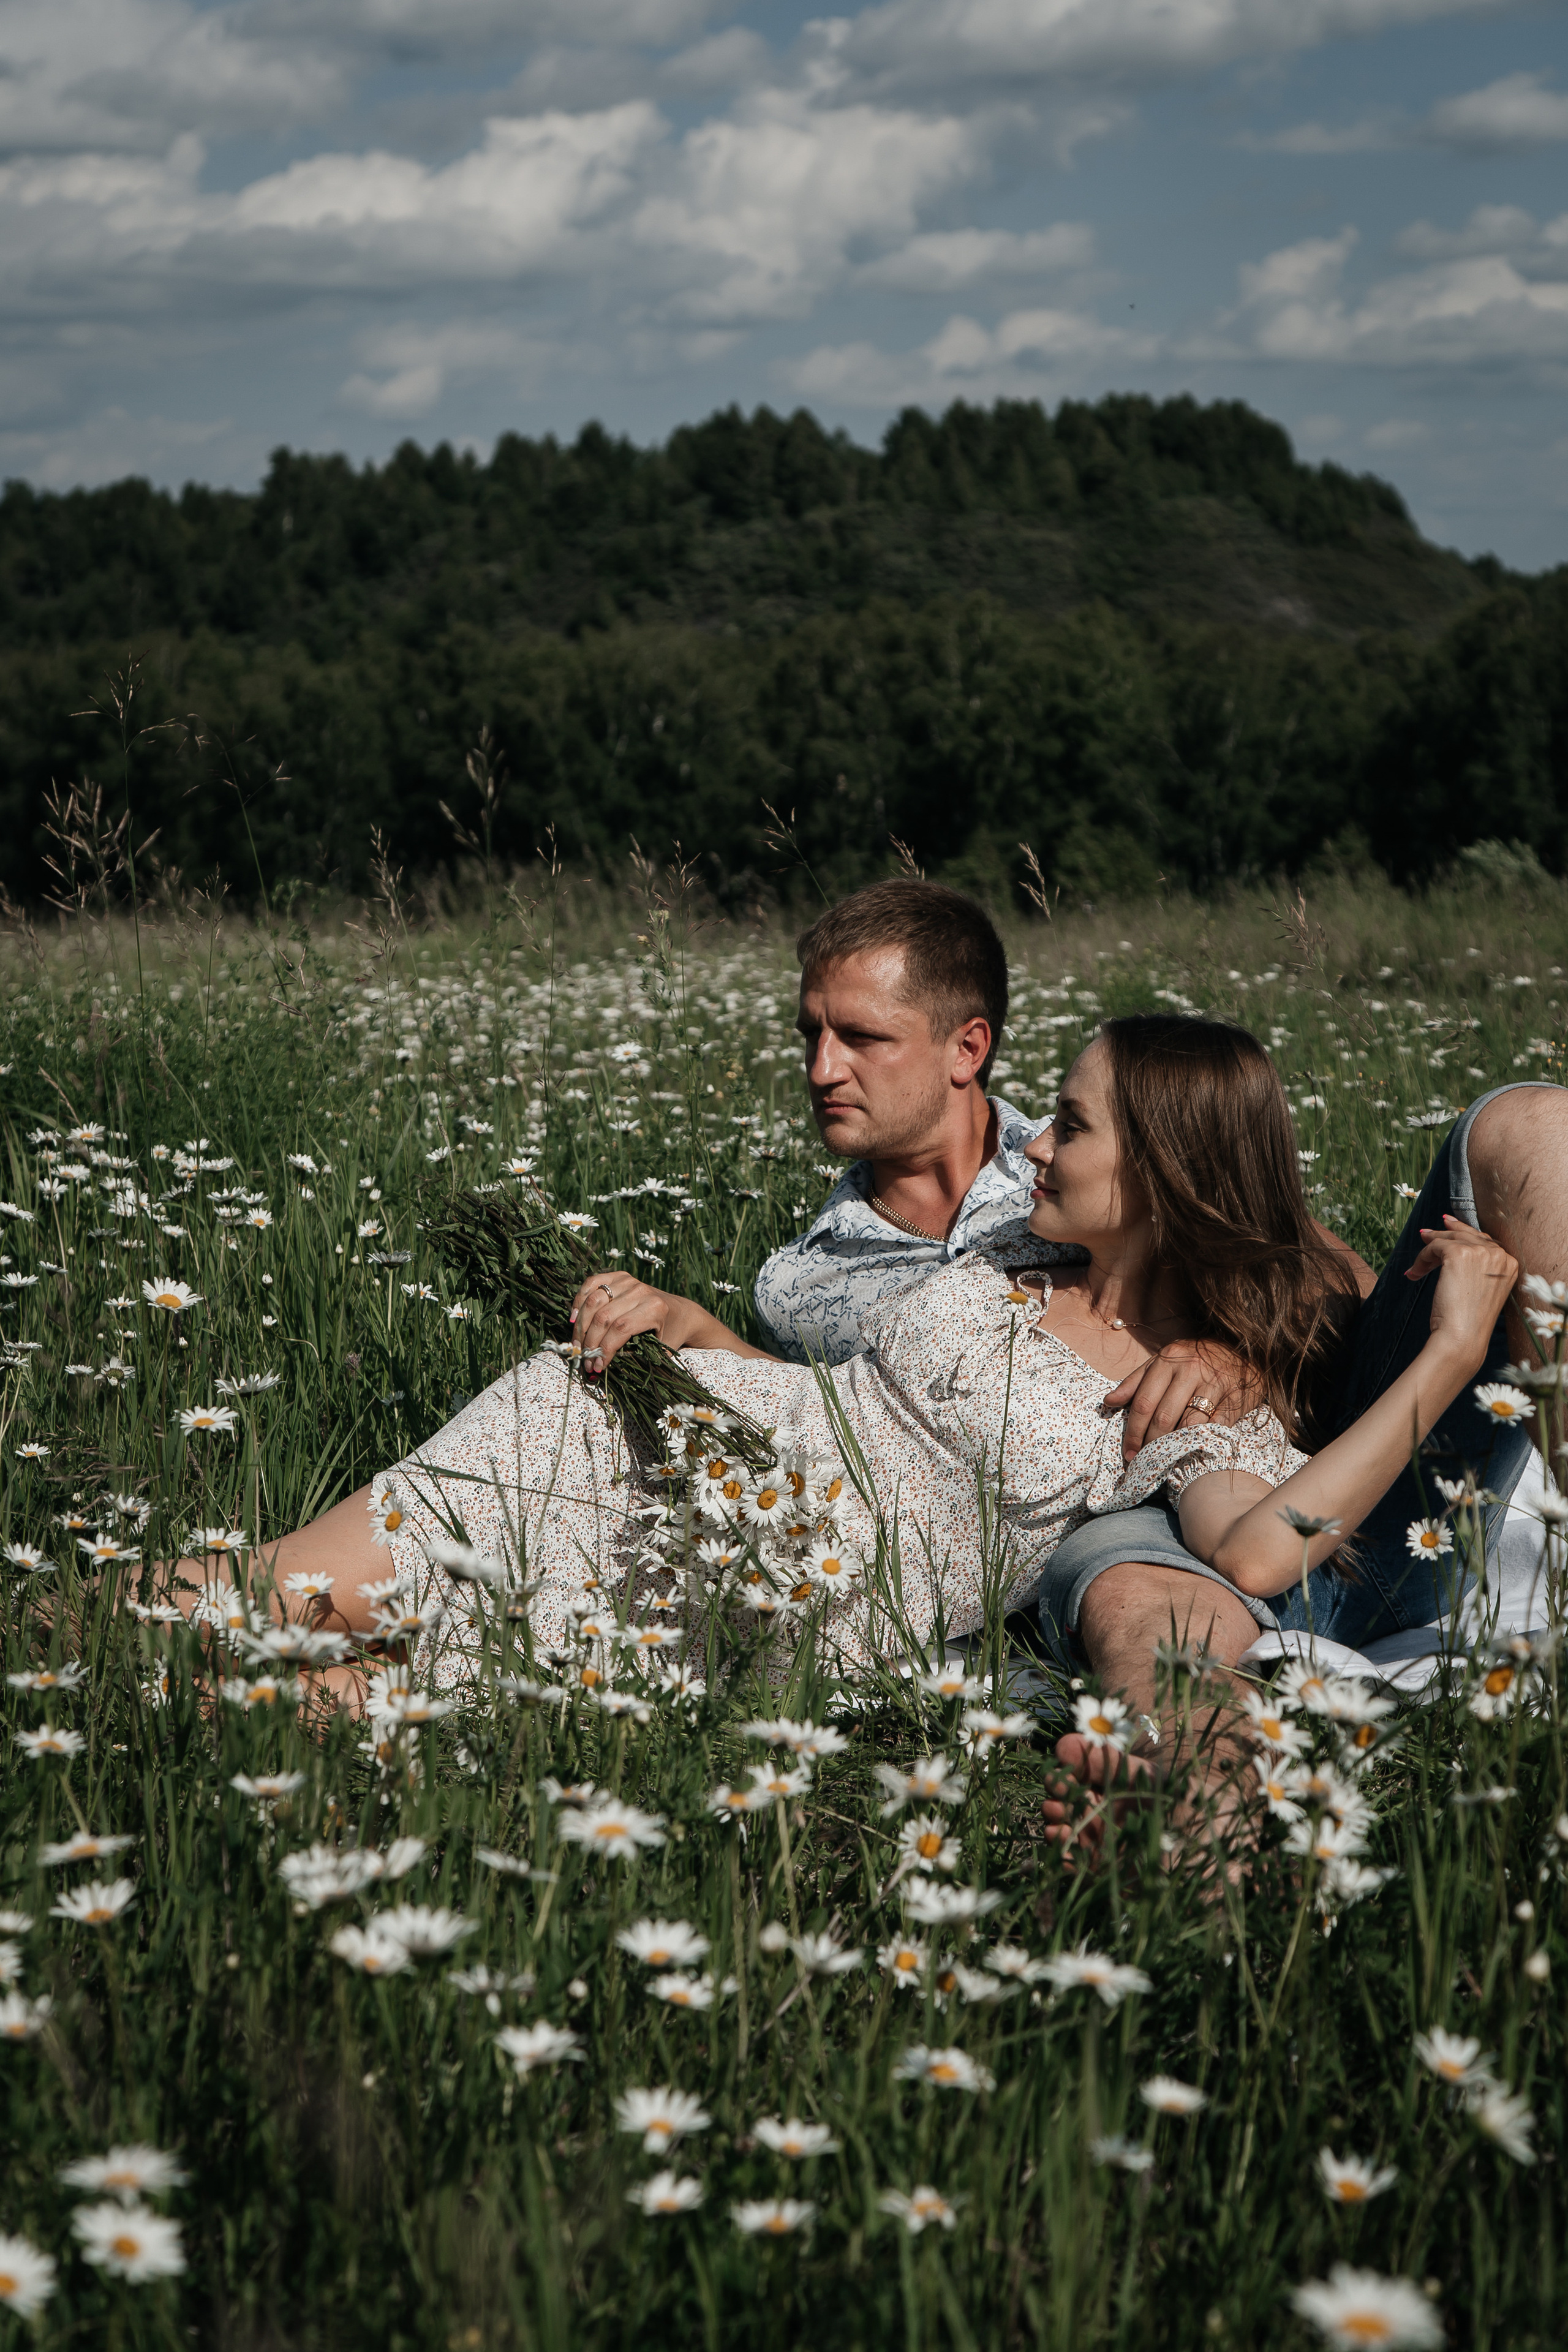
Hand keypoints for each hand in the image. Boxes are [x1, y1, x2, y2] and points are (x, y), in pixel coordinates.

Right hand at [568, 1269, 703, 1373]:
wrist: (681, 1312)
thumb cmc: (671, 1334)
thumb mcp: (661, 1350)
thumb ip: (637, 1358)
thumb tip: (601, 1368)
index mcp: (654, 1309)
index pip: (620, 1329)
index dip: (604, 1349)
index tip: (597, 1366)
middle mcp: (641, 1291)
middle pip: (603, 1316)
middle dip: (590, 1342)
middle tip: (584, 1360)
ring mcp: (629, 1281)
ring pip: (593, 1301)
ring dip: (581, 1326)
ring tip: (578, 1345)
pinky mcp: (619, 1276)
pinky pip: (592, 1283)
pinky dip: (579, 1300)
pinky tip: (574, 1319)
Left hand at [1104, 1340, 1263, 1463]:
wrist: (1243, 1349)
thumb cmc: (1196, 1357)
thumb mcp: (1164, 1360)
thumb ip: (1136, 1381)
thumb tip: (1109, 1401)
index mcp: (1168, 1361)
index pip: (1144, 1402)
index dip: (1133, 1431)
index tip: (1128, 1451)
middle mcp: (1190, 1370)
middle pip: (1163, 1417)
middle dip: (1150, 1443)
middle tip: (1143, 1461)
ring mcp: (1214, 1384)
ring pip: (1188, 1424)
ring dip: (1173, 1446)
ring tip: (1163, 1459)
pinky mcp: (1234, 1399)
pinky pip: (1214, 1427)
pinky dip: (1201, 1442)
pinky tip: (1190, 1452)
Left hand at [1406, 1216, 1517, 1368]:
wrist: (1463, 1338)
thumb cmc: (1469, 1322)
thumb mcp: (1481, 1291)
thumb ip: (1477, 1269)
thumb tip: (1453, 1247)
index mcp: (1510, 1265)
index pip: (1485, 1241)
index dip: (1464, 1234)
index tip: (1447, 1229)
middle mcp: (1499, 1255)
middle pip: (1468, 1235)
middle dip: (1445, 1234)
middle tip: (1426, 1234)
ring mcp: (1480, 1252)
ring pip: (1449, 1239)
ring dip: (1429, 1250)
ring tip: (1417, 1263)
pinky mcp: (1458, 1254)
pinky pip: (1434, 1247)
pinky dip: (1421, 1259)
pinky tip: (1414, 1273)